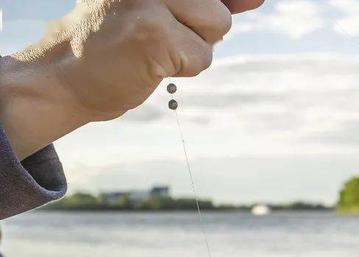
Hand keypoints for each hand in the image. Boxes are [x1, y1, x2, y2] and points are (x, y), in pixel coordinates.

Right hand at [0, 0, 263, 158]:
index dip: (227, 4)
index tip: (206, 21)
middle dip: (201, 30)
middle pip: (220, 9)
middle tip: (158, 36)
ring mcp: (151, 1)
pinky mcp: (154, 35)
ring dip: (193, 49)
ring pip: (217, 28)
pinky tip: (148, 64)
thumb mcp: (161, 8)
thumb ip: (207, 1)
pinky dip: (183, 69)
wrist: (63, 77)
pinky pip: (202, 57)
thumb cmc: (115, 42)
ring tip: (153, 48)